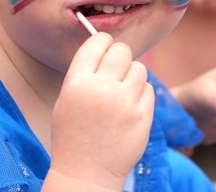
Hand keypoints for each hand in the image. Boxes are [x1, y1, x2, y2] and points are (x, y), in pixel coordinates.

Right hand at [49, 33, 153, 190]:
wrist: (86, 173)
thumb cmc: (73, 135)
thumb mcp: (66, 99)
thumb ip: (84, 73)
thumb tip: (105, 47)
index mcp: (77, 83)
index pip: (97, 42)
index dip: (103, 42)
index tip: (105, 48)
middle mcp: (102, 89)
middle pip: (122, 50)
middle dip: (120, 56)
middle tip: (116, 69)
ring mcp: (125, 103)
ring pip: (139, 68)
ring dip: (132, 75)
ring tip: (122, 92)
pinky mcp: (143, 117)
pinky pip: (149, 89)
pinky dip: (141, 94)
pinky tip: (130, 106)